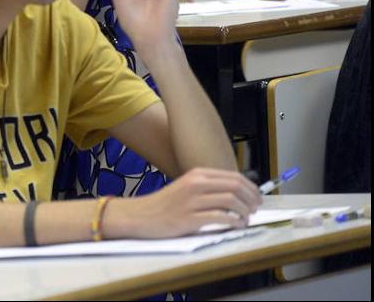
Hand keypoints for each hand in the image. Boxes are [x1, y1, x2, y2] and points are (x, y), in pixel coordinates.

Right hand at [106, 167, 261, 238]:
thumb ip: (208, 188)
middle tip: (255, 209)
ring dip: (245, 211)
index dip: (251, 187)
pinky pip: (220, 218)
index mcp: (196, 174)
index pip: (233, 176)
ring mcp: (192, 201)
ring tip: (246, 219)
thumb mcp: (186, 187)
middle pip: (235, 186)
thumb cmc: (165, 204)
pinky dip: (234, 222)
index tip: (257, 198)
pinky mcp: (190, 218)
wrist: (141, 215)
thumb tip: (237, 195)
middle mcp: (195, 184)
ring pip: (230, 201)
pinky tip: (237, 225)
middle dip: (251, 199)